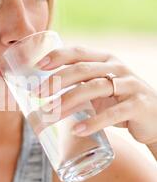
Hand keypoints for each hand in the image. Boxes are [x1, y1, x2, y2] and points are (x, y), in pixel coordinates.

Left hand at [33, 45, 156, 145]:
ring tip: (50, 114)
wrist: (156, 119)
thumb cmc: (120, 103)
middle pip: (82, 69)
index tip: (37, 66)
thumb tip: (42, 94)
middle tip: (37, 94)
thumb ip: (79, 87)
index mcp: (106, 60)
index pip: (78, 52)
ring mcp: (129, 85)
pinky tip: (77, 130)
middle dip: (57, 80)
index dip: (57, 56)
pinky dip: (93, 122)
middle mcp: (118, 68)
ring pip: (94, 88)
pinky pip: (113, 113)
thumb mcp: (100, 91)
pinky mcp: (138, 105)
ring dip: (68, 101)